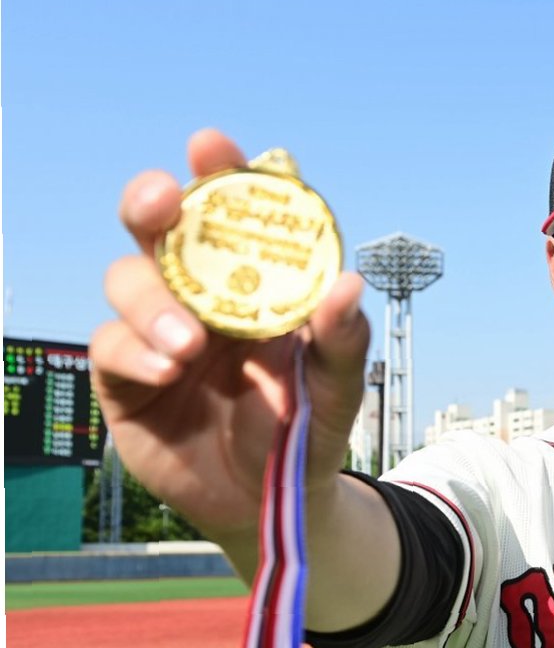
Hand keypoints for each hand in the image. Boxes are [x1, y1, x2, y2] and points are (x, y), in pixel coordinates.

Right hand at [89, 129, 369, 548]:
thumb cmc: (305, 429)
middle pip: (158, 229)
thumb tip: (349, 284)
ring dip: (152, 299)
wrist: (274, 501)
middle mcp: (198, 298)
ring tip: (189, 344)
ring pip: (126, 281)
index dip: (218, 174)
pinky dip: (134, 350)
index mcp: (252, 284)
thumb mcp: (338, 390)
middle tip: (162, 202)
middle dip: (151, 203)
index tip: (212, 146)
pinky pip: (110, 347)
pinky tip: (167, 370)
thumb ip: (343, 343)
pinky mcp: (126, 380)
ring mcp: (156, 335)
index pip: (231, 216)